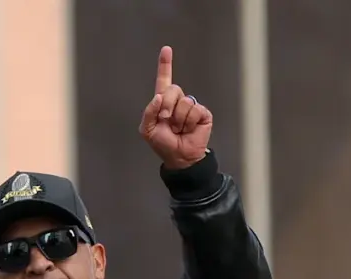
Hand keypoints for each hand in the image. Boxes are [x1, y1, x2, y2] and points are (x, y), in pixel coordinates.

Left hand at [138, 46, 212, 169]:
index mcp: (163, 102)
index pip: (164, 80)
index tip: (166, 49)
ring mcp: (191, 106)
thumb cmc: (163, 144)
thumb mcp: (148, 129)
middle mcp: (177, 101)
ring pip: (184, 102)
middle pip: (173, 89)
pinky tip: (188, 130)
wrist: (179, 157)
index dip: (165, 65)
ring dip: (178, 119)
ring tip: (178, 129)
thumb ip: (149, 112)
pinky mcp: (202, 113)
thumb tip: (158, 96)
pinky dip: (189, 123)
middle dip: (167, 106)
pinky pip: (194, 110)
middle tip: (166, 121)